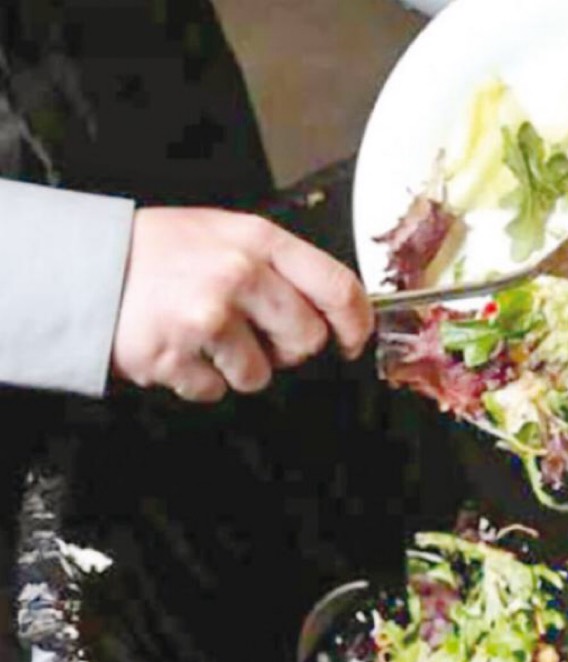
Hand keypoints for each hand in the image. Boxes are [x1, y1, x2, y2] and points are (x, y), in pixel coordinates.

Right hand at [111, 208, 373, 401]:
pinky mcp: (176, 356)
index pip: (338, 287)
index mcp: (259, 241)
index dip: (355, 323)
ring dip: (240, 368)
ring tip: (208, 341)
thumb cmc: (157, 253)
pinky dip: (199, 381)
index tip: (352, 340)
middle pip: (307, 339)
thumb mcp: (224, 233)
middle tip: (258, 338)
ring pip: (261, 374)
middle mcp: (239, 276)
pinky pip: (214, 390)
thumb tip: (332, 306)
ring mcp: (207, 317)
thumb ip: (278, 264)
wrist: (79, 268)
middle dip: (289, 349)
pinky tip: (180, 351)